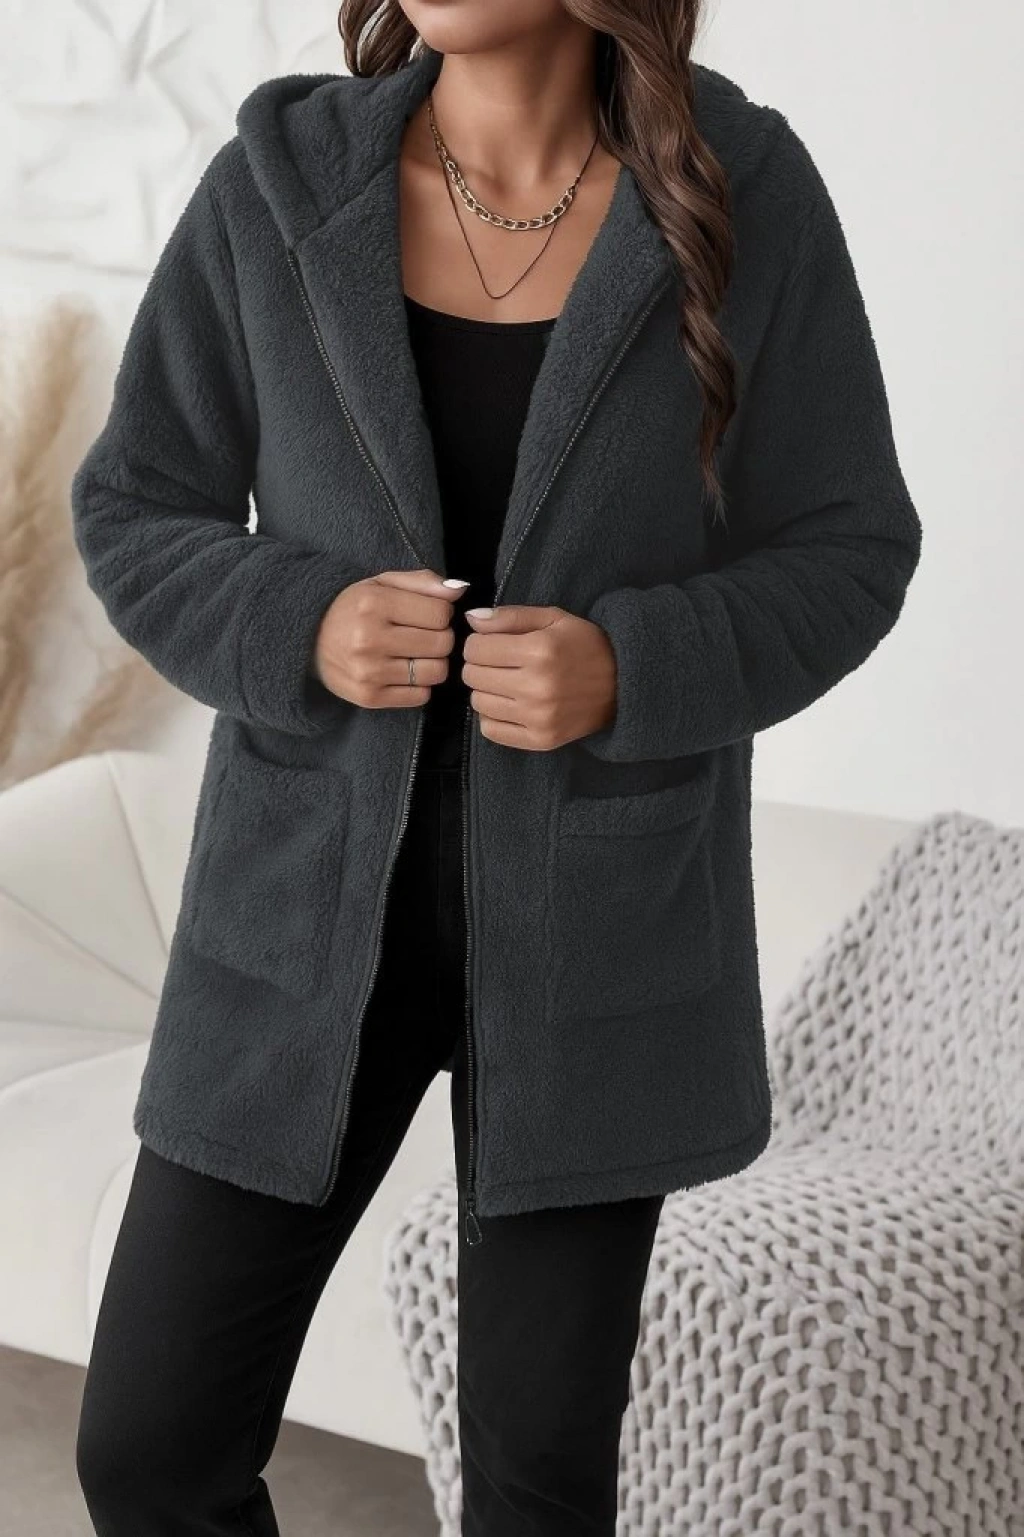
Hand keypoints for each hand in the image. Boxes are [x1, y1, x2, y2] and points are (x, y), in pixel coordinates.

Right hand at [313, 569, 468, 708]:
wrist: (308, 640)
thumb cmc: (354, 608)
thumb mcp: (382, 583)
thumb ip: (423, 582)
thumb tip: (459, 589)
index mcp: (374, 603)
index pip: (441, 613)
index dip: (440, 612)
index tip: (425, 614)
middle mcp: (369, 639)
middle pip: (442, 643)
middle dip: (439, 638)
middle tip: (422, 635)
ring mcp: (368, 672)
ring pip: (436, 672)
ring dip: (432, 663)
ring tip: (414, 654)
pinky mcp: (369, 698)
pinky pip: (421, 696)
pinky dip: (419, 685)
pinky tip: (403, 672)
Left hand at [462, 604, 616, 750]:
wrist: (624, 683)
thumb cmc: (586, 645)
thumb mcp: (553, 618)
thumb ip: (510, 616)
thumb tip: (471, 619)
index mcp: (539, 650)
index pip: (475, 648)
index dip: (478, 642)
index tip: (491, 643)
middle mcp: (537, 686)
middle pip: (473, 675)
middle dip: (480, 665)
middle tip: (499, 663)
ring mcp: (539, 717)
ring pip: (478, 702)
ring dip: (486, 690)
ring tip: (507, 683)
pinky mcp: (541, 740)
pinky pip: (490, 730)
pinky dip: (493, 716)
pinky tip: (511, 704)